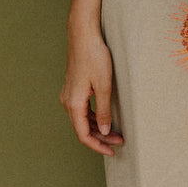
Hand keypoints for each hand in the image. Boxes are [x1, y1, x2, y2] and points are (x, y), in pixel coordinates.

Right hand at [60, 28, 124, 155]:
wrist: (83, 35)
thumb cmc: (94, 57)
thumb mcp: (104, 86)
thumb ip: (103, 110)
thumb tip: (102, 131)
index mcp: (74, 103)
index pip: (83, 135)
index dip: (97, 146)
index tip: (112, 151)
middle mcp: (68, 101)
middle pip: (82, 129)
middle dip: (101, 138)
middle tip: (120, 141)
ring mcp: (69, 94)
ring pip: (82, 120)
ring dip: (98, 127)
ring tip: (116, 131)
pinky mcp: (73, 87)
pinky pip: (82, 109)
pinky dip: (93, 117)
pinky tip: (105, 117)